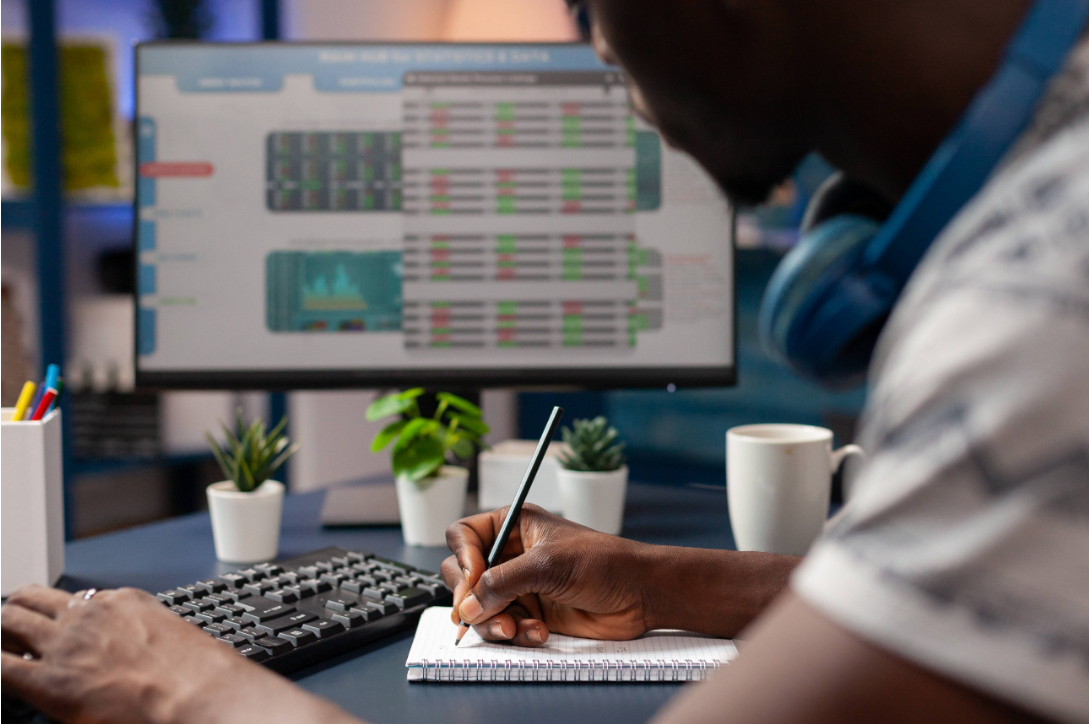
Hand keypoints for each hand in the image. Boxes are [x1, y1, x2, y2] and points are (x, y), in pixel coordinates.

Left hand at [1, 585, 357, 723]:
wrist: (196, 692)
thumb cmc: (198, 672)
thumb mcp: (173, 635)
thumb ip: (144, 634)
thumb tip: (136, 654)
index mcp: (124, 601)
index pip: (75, 598)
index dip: (60, 614)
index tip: (57, 626)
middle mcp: (90, 614)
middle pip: (31, 597)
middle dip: (17, 612)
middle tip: (14, 631)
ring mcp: (67, 644)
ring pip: (9, 619)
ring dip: (3, 631)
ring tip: (5, 647)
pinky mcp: (50, 680)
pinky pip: (0, 667)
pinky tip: (3, 671)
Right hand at [441, 504, 657, 646]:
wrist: (639, 594)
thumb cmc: (604, 563)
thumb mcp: (548, 565)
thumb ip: (502, 583)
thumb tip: (467, 605)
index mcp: (512, 526)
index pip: (463, 535)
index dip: (462, 558)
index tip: (473, 582)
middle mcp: (511, 554)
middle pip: (463, 576)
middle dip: (471, 598)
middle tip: (481, 613)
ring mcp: (519, 585)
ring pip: (479, 607)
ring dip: (494, 622)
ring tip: (517, 628)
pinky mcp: (530, 612)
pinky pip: (503, 626)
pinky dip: (516, 633)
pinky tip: (539, 632)